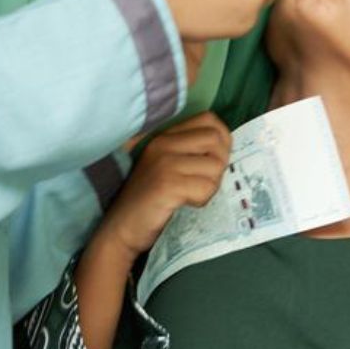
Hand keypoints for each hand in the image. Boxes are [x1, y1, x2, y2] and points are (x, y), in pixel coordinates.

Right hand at [97, 113, 231, 258]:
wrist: (121, 228)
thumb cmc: (150, 200)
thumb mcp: (168, 166)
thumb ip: (191, 152)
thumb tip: (227, 147)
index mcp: (165, 136)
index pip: (209, 120)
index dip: (222, 139)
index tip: (214, 161)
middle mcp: (164, 144)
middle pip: (216, 140)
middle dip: (219, 164)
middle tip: (203, 183)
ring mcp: (165, 163)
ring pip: (215, 166)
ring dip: (211, 186)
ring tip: (192, 196)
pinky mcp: (167, 185)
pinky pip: (206, 188)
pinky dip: (202, 200)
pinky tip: (186, 204)